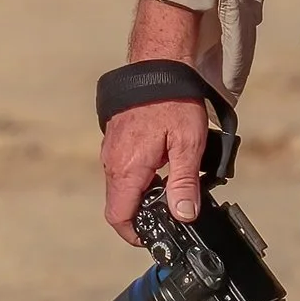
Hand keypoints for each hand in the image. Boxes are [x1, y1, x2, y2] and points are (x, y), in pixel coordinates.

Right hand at [101, 100, 206, 244]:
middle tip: (172, 211)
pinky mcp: (116, 140)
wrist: (158, 64)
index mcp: (127, 168)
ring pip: (123, 187)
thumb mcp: (188, 144)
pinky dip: (142, 177)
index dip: (134, 234)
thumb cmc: (173, 99)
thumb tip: (183, 215)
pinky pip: (124, 169)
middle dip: (144, 214)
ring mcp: (111, 150)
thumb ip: (185, 183)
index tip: (154, 236)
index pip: (118, 217)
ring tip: (174, 186)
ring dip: (145, 194)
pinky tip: (166, 165)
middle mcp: (112, 162)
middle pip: (120, 205)